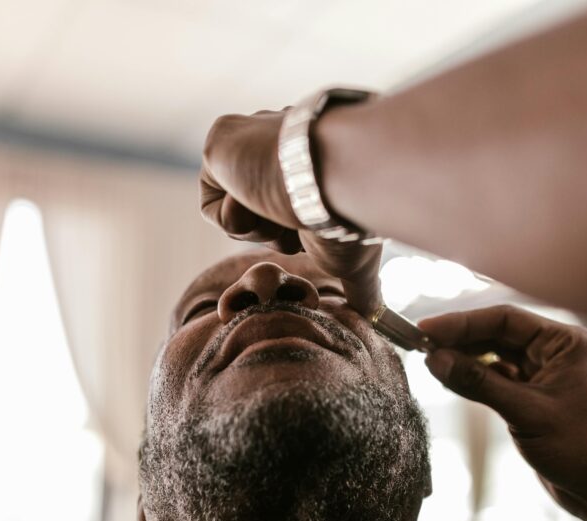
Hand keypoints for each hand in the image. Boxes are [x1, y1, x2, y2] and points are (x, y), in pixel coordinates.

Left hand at [200, 110, 382, 312]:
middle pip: (262, 214)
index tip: (316, 229)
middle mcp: (283, 143)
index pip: (291, 210)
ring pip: (238, 212)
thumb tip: (374, 314)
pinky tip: (260, 195)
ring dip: (262, 225)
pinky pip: (212, 207)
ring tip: (285, 203)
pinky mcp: (219, 143)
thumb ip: (360, 288)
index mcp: (315, 161)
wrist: (337, 176)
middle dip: (281, 230)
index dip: (301, 231)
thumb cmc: (354, 215)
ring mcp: (251, 140)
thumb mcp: (356, 260)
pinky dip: (236, 218)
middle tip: (301, 221)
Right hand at [418, 305, 586, 517]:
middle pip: (499, 335)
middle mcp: (558, 354)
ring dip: (466, 359)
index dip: (463, 322)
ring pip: (497, 358)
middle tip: (421, 344)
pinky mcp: (537, 400)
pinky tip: (452, 380)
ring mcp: (547, 376)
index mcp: (567, 343)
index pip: (507, 319)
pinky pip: (500, 381)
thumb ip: (479, 383)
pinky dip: (476, 380)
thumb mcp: (525, 412)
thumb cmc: (584, 450)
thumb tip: (435, 358)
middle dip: (461, 340)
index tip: (427, 328)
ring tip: (430, 362)